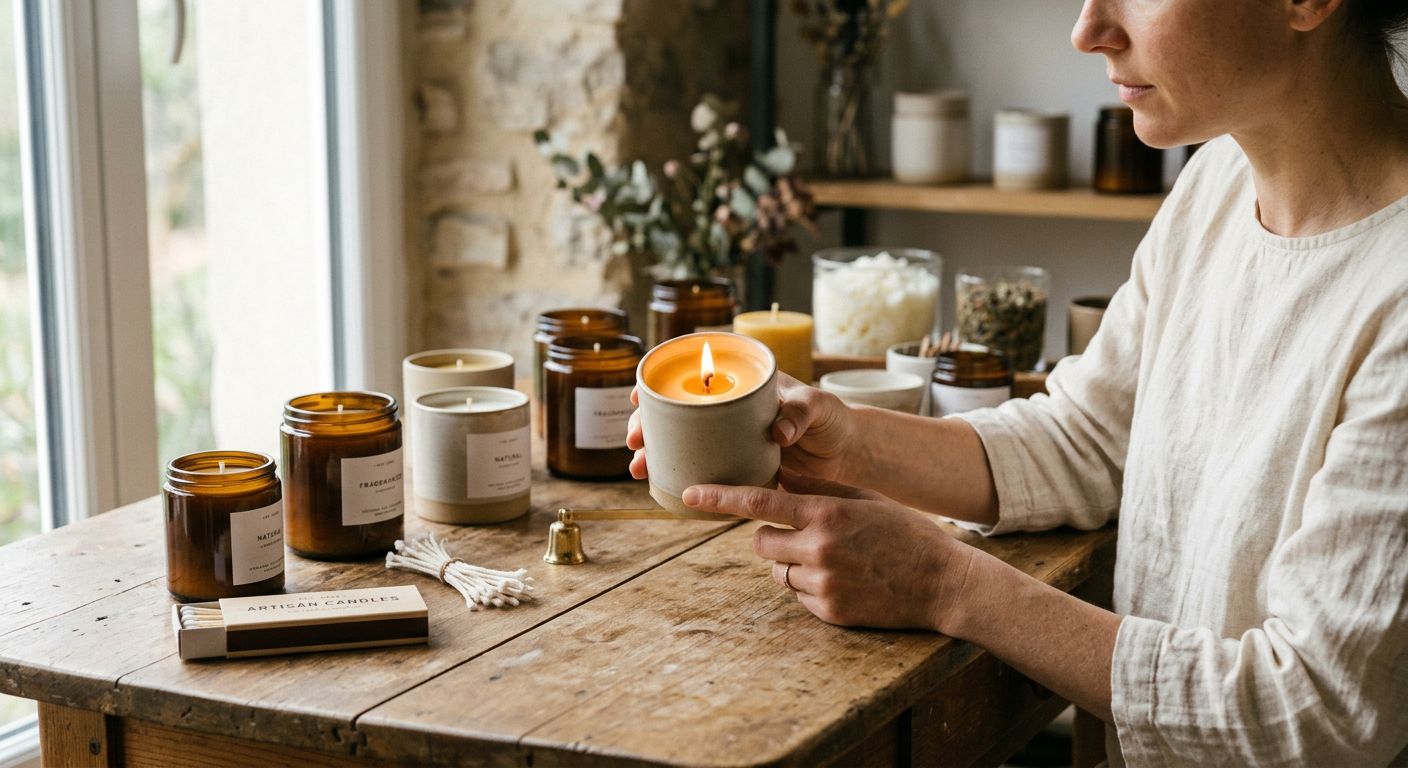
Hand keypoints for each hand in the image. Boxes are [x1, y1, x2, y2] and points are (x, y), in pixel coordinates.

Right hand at [627, 374, 857, 482]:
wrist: (846, 453)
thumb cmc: (831, 418)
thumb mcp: (819, 406)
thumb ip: (801, 413)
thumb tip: (779, 432)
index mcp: (742, 387)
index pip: (692, 378)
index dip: (659, 385)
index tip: (639, 397)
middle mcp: (728, 412)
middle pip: (676, 413)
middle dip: (646, 425)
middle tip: (634, 440)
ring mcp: (729, 440)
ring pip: (681, 443)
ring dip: (654, 454)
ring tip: (638, 469)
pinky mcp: (736, 467)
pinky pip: (701, 469)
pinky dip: (679, 476)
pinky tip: (661, 486)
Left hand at [681, 468, 975, 632]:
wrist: (943, 583)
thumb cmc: (906, 534)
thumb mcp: (865, 499)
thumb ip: (819, 490)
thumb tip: (781, 476)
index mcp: (826, 513)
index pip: (758, 503)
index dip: (719, 498)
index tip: (690, 493)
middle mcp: (818, 548)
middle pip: (760, 542)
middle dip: (773, 538)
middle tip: (805, 537)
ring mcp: (822, 583)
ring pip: (778, 572)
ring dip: (793, 565)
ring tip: (836, 561)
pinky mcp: (828, 612)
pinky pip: (798, 596)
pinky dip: (811, 588)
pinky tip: (845, 581)